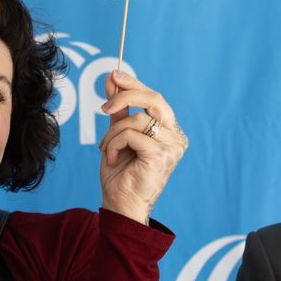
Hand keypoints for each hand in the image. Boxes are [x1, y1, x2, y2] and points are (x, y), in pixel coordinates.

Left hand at [97, 70, 186, 223]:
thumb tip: (112, 79)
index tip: (114, 75)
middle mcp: (176, 137)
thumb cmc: (121, 174)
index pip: (155, 98)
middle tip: (104, 106)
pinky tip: (110, 158)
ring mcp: (172, 147)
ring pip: (138, 120)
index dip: (135, 84)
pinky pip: (132, 135)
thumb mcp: (117, 135)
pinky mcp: (161, 156)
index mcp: (169, 130)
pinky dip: (114, 144)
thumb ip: (118, 109)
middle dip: (126, 96)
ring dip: (113, 132)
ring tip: (106, 148)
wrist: (120, 205)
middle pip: (155, 99)